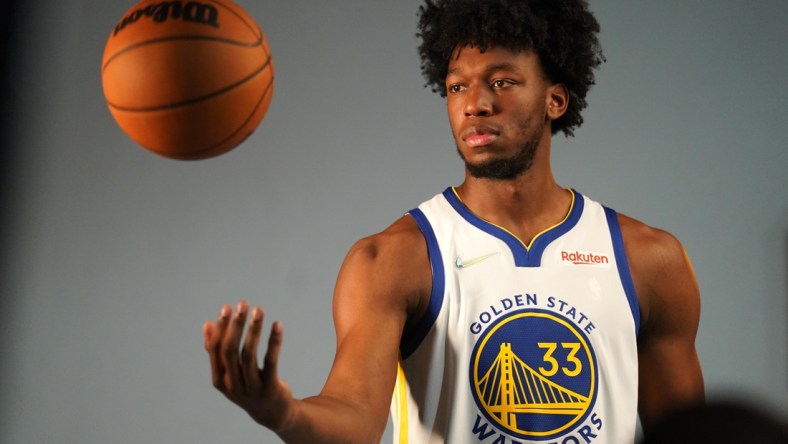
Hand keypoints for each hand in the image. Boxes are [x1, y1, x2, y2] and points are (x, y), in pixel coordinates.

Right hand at [203, 301, 293, 430]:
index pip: (216, 350)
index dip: (221, 328)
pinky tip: (277, 325)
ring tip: (259, 310)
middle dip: (235, 325)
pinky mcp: (270, 388)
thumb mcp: (229, 372)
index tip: (227, 308)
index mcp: (220, 379)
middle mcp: (233, 384)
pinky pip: (271, 361)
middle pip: (231, 351)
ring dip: (254, 330)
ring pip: (250, 355)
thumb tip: (206, 324)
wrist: (271, 413)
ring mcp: (251, 388)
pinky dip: (274, 342)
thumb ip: (217, 351)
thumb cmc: (247, 385)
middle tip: (243, 304)